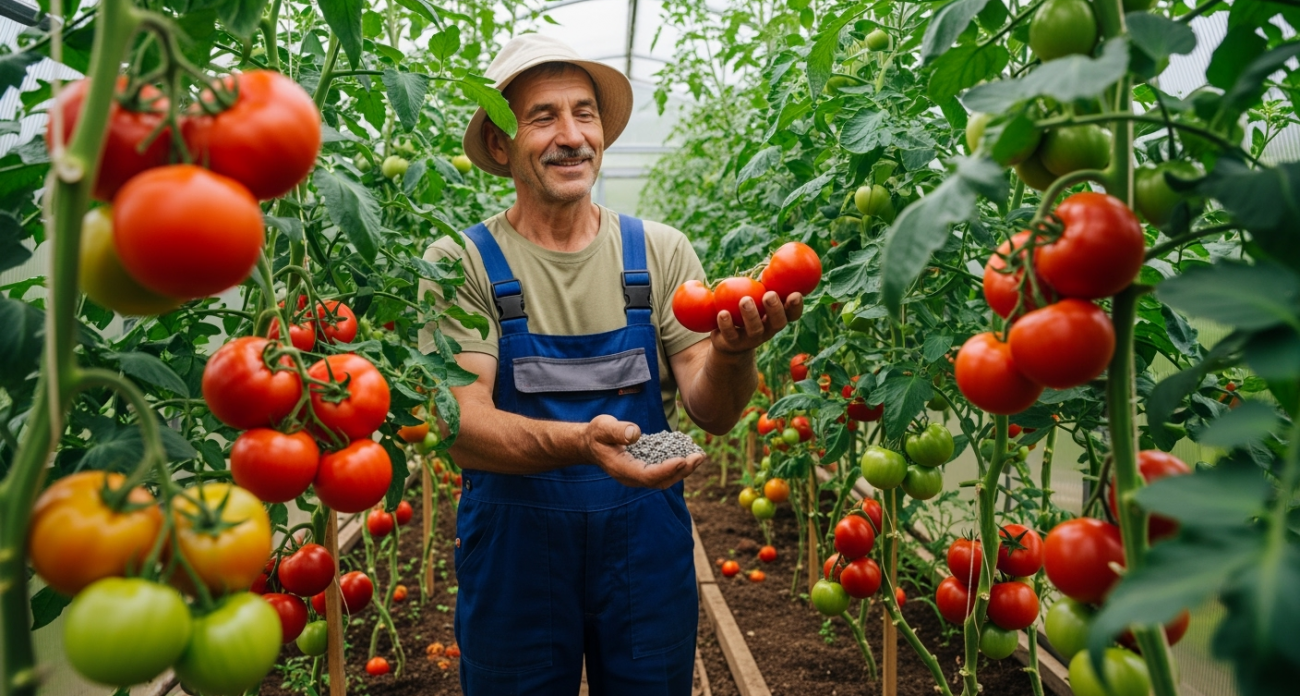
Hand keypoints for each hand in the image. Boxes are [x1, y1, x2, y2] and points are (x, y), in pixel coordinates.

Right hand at [584, 415, 704, 488]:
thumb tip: (636, 434)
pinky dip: (679, 465)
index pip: (647, 475)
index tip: (682, 459)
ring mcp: (639, 476)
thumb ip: (617, 431)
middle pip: (661, 481)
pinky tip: (690, 453)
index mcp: (622, 469)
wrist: (592, 444)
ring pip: (665, 479)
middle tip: (699, 456)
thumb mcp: (603, 427)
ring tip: (700, 456)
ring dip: (684, 470)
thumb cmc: (597, 434)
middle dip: (682, 471)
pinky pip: (665, 472)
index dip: (666, 469)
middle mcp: (632, 477)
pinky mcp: (646, 470)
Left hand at [713, 291, 802, 354]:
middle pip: (777, 323)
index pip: (792, 314)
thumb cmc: (746, 309)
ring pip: (755, 329)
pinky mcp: (733, 343)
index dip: (796, 306)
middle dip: (775, 309)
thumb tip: (769, 261)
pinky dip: (726, 324)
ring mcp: (751, 339)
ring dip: (751, 315)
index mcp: (776, 317)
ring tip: (745, 300)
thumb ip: (764, 284)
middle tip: (769, 295)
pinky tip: (722, 313)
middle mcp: (767, 330)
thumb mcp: (756, 296)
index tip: (796, 294)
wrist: (728, 339)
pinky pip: (730, 334)